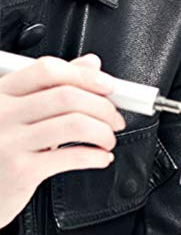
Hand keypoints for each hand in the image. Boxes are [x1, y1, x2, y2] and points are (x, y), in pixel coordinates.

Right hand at [0, 53, 124, 229]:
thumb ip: (53, 87)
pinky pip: (73, 156)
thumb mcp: (20, 112)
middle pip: (67, 97)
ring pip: (75, 125)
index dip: (85, 76)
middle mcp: (2, 113)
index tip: (109, 87)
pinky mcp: (22, 170)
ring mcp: (10, 142)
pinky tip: (102, 158)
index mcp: (2, 92)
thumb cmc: (2, 149)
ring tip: (108, 140)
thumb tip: (91, 65)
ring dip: (104, 133)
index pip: (48, 71)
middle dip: (103, 108)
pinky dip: (97, 156)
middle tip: (115, 120)